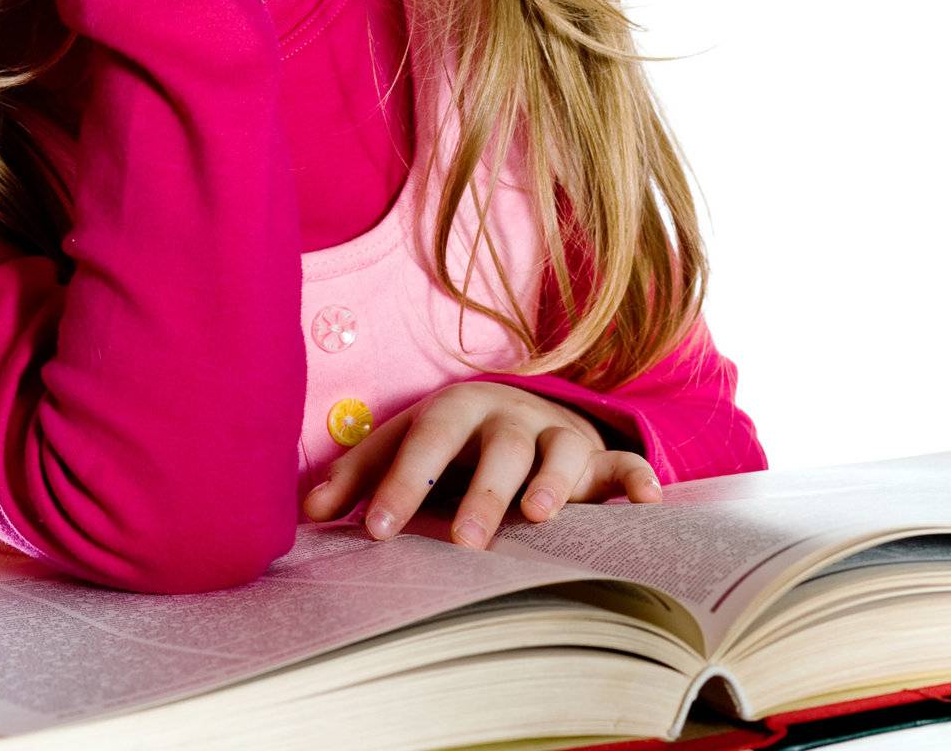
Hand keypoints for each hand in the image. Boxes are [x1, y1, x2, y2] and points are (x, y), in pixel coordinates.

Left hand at [300, 380, 662, 549]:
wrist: (520, 410)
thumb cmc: (450, 440)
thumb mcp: (404, 446)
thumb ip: (358, 478)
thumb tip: (306, 515)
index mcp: (452, 411)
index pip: (421, 445)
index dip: (400, 486)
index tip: (378, 531)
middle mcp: (506, 419)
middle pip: (494, 450)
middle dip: (480, 493)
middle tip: (464, 541)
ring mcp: (556, 435)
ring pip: (557, 454)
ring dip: (552, 483)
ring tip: (540, 518)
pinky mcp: (598, 458)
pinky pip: (624, 466)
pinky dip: (638, 480)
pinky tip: (647, 502)